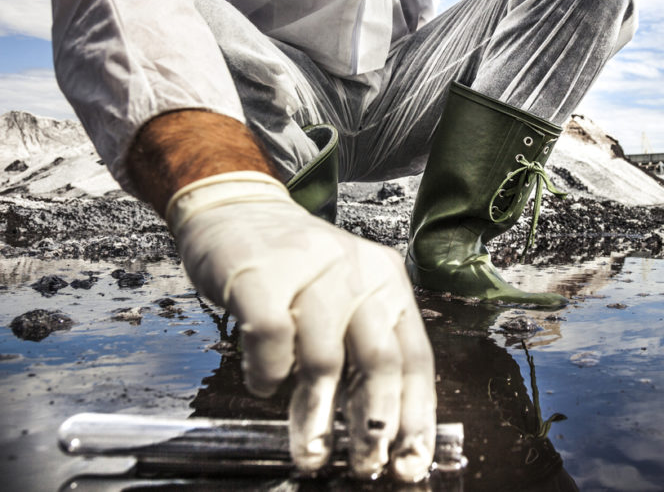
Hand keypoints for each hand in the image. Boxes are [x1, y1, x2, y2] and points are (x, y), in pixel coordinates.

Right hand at [168, 172, 435, 480]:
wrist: (238, 207)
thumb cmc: (295, 268)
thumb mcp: (346, 300)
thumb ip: (364, 352)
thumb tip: (382, 430)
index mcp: (388, 283)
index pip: (414, 357)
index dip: (415, 415)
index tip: (410, 463)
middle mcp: (359, 272)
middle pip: (379, 360)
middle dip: (373, 424)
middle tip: (363, 466)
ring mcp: (312, 270)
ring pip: (324, 358)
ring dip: (315, 415)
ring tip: (309, 450)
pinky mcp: (262, 274)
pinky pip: (272, 339)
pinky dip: (268, 374)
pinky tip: (263, 385)